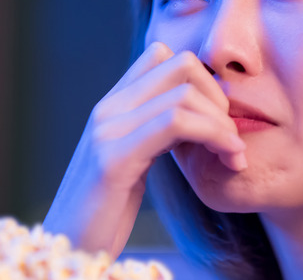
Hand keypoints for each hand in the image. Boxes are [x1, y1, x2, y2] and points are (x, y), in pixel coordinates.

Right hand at [43, 42, 246, 258]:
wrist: (66, 248)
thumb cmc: (104, 211)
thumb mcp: (132, 161)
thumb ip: (153, 132)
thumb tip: (196, 115)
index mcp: (112, 106)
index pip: (161, 55)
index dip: (202, 79)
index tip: (218, 117)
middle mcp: (108, 109)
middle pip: (181, 64)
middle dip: (219, 97)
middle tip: (232, 138)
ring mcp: (107, 130)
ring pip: (184, 95)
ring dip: (223, 124)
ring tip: (235, 155)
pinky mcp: (114, 158)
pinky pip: (176, 123)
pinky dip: (214, 136)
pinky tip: (229, 159)